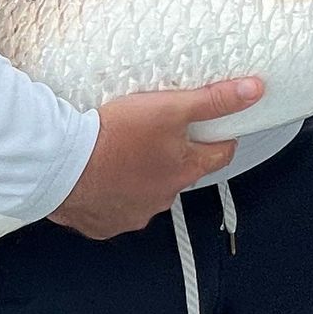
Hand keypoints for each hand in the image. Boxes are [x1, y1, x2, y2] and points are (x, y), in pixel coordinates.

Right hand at [50, 76, 263, 237]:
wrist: (60, 165)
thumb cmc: (111, 138)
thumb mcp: (170, 108)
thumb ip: (213, 100)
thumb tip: (252, 92)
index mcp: (183, 171)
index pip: (220, 154)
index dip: (221, 136)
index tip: (216, 126)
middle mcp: (162, 198)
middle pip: (181, 173)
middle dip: (176, 154)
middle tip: (159, 132)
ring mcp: (132, 213)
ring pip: (147, 191)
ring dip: (142, 175)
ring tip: (123, 150)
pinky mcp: (102, 222)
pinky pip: (114, 206)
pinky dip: (112, 192)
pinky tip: (101, 173)